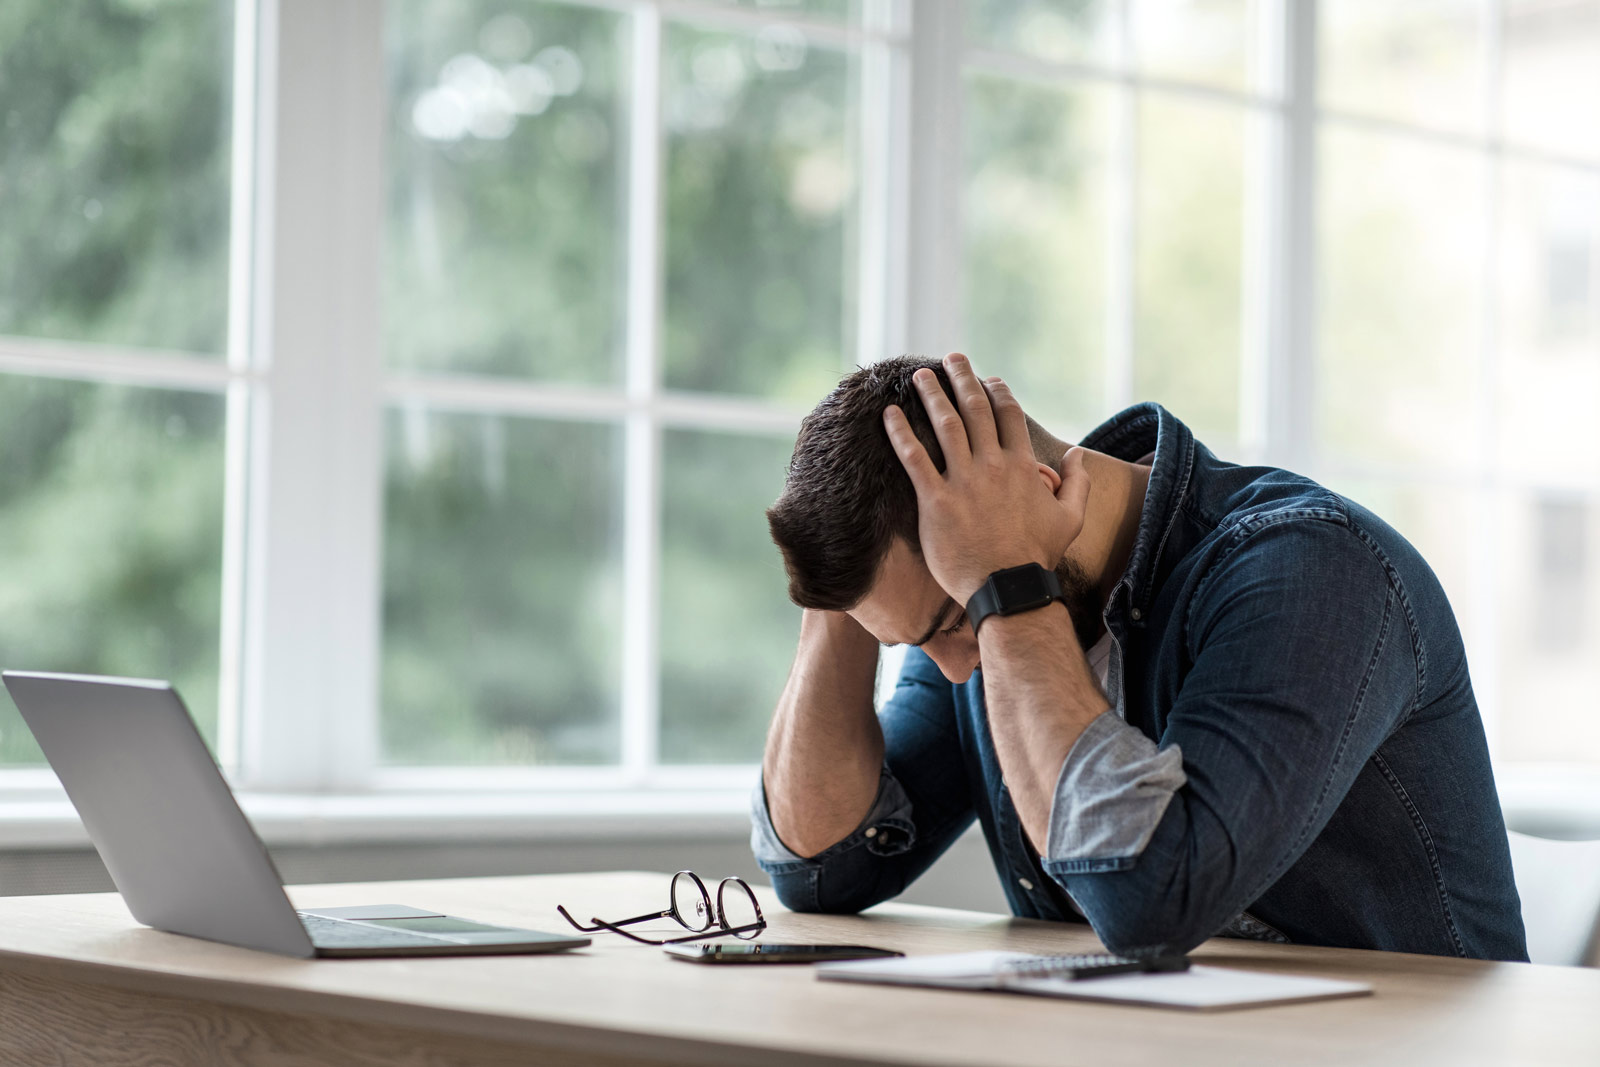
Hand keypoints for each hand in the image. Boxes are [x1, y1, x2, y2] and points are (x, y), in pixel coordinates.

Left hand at [882, 353, 1090, 604]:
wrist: (1008, 589)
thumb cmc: (1038, 558)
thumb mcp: (1071, 519)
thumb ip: (1078, 483)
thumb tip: (1078, 454)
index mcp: (1023, 466)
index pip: (1009, 415)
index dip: (998, 392)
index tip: (988, 378)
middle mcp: (992, 466)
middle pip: (976, 409)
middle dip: (963, 378)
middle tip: (951, 358)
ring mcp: (963, 482)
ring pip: (945, 425)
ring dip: (932, 395)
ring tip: (919, 375)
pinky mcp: (936, 501)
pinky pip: (914, 459)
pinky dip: (900, 433)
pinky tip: (889, 413)